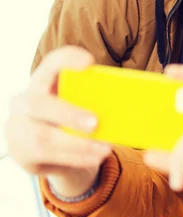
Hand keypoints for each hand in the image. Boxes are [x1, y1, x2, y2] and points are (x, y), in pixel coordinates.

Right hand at [4, 46, 111, 196]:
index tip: (90, 62)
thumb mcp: (80, 106)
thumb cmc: (72, 121)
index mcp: (42, 81)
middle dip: (68, 114)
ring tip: (105, 148)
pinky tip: (96, 157)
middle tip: (95, 123)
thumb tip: (131, 100)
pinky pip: (47, 157)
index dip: (67, 59)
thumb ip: (93, 99)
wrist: (53, 152)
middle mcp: (24, 102)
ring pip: (43, 137)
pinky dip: (76, 157)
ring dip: (77, 144)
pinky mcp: (21, 153)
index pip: (51, 63)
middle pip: (38, 104)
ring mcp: (17, 128)